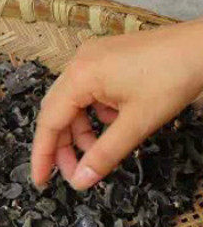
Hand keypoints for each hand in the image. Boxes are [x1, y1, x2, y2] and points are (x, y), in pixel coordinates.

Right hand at [31, 19, 202, 190]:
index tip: (39, 181)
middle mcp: (78, 63)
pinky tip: (114, 124)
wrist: (202, 46)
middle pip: (56, 111)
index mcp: (79, 76)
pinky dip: (95, 112)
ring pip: (73, 101)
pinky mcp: (104, 57)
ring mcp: (90, 57)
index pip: (49, 121)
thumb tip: (81, 180)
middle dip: (62, 145)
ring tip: (97, 152)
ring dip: (81, 130)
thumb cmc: (173, 78)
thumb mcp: (138, 123)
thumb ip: (105, 154)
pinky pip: (88, 89)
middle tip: (71, 174)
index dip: (43, 154)